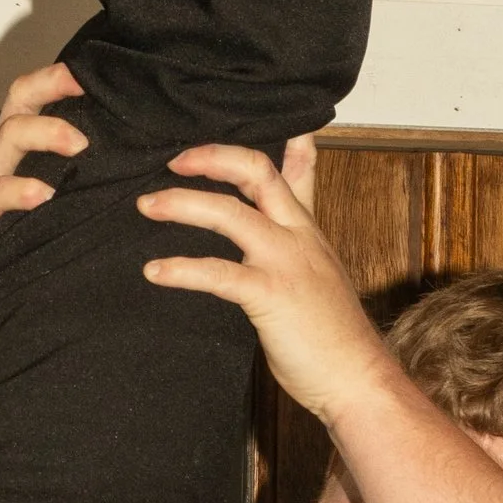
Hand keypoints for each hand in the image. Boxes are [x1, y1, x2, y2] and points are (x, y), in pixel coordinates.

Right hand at [0, 66, 87, 298]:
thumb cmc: (13, 249)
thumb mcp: (46, 207)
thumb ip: (73, 183)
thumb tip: (133, 169)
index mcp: (18, 151)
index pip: (35, 97)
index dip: (62, 78)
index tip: (100, 74)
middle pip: (19, 101)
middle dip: (52, 87)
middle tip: (88, 94)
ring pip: (8, 136)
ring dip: (46, 133)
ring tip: (79, 146)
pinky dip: (19, 190)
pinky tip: (42, 195)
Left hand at [137, 135, 391, 428]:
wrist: (356, 378)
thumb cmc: (332, 338)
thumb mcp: (317, 279)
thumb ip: (293, 251)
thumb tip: (264, 241)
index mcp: (306, 231)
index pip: (294, 171)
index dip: (274, 141)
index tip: (243, 125)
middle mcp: (298, 236)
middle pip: (257, 171)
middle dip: (211, 157)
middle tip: (172, 159)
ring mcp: (285, 263)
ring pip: (230, 213)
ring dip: (182, 203)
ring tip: (146, 206)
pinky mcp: (270, 295)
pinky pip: (218, 273)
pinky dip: (182, 269)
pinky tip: (155, 272)